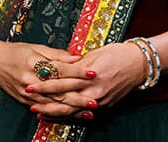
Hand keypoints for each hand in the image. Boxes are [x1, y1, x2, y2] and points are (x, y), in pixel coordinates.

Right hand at [0, 41, 98, 118]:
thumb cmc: (16, 51)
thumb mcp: (36, 47)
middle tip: (95, 100)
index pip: (61, 69)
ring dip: (72, 109)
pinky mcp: (25, 102)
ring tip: (88, 112)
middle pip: (59, 91)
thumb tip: (77, 56)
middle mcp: (31, 81)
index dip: (78, 71)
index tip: (93, 73)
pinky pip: (44, 110)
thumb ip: (57, 54)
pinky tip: (70, 116)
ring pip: (53, 104)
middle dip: (79, 97)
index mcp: (34, 63)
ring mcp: (27, 93)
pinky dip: (58, 114)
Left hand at [28, 42, 144, 118]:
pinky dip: (69, 114)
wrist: (139, 64)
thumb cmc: (118, 53)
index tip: (31, 79)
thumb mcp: (96, 52)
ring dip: (53, 110)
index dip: (46, 79)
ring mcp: (99, 99)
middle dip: (45, 96)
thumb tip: (61, 64)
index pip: (63, 76)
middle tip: (28, 95)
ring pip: (71, 108)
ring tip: (37, 110)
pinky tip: (58, 115)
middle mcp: (93, 87)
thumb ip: (77, 61)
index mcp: (89, 71)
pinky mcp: (104, 105)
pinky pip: (83, 112)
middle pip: (64, 94)